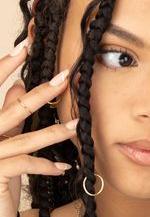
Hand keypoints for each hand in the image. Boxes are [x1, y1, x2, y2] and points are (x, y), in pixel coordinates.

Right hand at [0, 40, 77, 216]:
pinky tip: (63, 168)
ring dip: (54, 132)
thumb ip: (10, 117)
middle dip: (42, 94)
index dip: (5, 68)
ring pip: (25, 139)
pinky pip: (26, 165)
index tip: (24, 48)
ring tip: (75, 126)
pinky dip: (47, 166)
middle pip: (13, 110)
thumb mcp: (6, 143)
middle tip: (66, 77)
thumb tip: (19, 87)